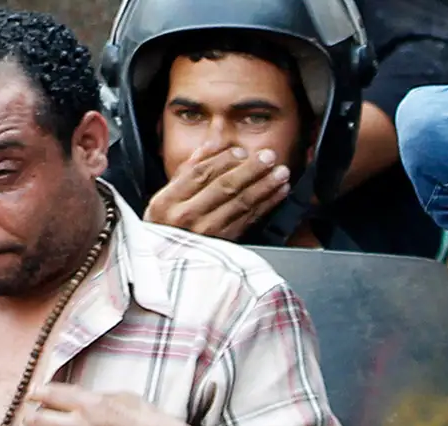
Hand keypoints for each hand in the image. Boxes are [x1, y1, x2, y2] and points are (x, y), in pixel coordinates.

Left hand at [22, 383, 197, 425]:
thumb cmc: (145, 420)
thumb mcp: (122, 397)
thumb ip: (97, 396)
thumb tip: (81, 396)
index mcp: (90, 404)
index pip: (52, 394)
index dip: (38, 391)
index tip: (33, 391)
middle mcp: (80, 425)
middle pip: (37, 420)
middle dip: (30, 416)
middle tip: (31, 413)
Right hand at [144, 144, 290, 240]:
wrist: (166, 265)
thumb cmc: (166, 225)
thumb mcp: (168, 195)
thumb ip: (191, 165)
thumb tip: (215, 139)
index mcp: (167, 201)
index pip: (199, 174)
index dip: (223, 160)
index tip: (241, 151)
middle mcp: (185, 218)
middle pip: (224, 187)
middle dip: (251, 170)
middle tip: (269, 156)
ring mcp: (205, 234)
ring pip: (240, 205)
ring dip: (265, 186)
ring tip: (281, 173)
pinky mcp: (223, 246)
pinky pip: (249, 221)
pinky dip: (266, 205)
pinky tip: (278, 193)